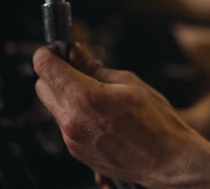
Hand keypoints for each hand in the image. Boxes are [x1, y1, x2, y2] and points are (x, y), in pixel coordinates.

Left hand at [33, 43, 201, 186]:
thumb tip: (75, 53)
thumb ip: (94, 68)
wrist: (167, 159)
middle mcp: (72, 121)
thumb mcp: (128, 83)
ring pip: (54, 107)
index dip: (47, 53)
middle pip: (42, 87)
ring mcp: (72, 140)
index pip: (45, 68)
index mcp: (84, 97)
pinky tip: (99, 114)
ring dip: (66, 95)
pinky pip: (65, 125)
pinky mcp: (77, 152)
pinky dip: (75, 114)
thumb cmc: (155, 121)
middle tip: (77, 69)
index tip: (55, 50)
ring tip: (96, 96)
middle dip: (55, 74)